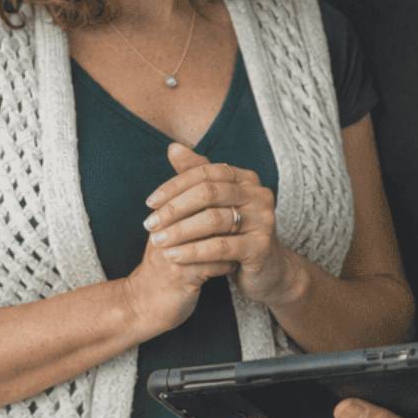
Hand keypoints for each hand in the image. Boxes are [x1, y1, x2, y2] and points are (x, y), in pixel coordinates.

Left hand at [143, 142, 303, 307]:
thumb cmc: (236, 233)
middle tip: (150, 224)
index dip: (174, 186)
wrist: (267, 269)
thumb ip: (196, 176)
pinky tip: (174, 257)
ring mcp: (263, 220)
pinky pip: (221, 247)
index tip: (150, 203)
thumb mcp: (216, 204)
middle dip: (174, 209)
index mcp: (246, 178)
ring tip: (158, 242)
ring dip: (180, 231)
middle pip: (209, 193)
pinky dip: (193, 251)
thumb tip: (173, 147)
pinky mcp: (261, 247)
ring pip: (214, 220)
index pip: (205, 172)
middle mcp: (259, 194)